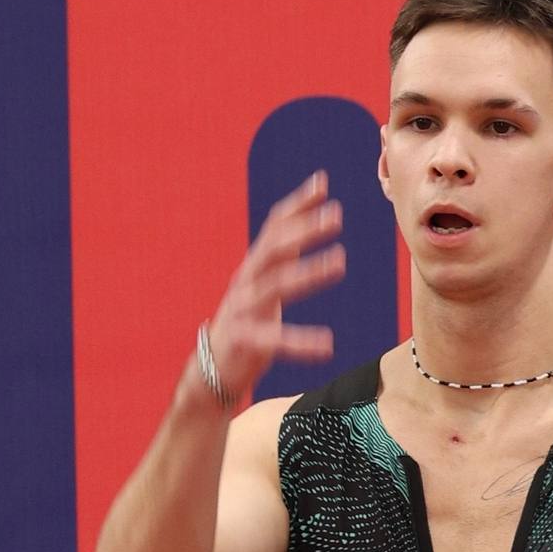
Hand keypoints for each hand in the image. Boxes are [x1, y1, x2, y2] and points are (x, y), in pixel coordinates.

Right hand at [204, 172, 345, 399]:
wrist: (212, 367)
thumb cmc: (246, 322)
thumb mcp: (263, 285)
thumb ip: (282, 258)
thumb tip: (307, 223)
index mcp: (253, 266)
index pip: (274, 226)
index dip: (296, 204)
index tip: (322, 184)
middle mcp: (245, 281)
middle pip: (274, 248)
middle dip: (305, 229)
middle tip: (336, 216)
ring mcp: (242, 309)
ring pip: (275, 285)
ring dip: (308, 272)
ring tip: (340, 262)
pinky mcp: (243, 341)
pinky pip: (275, 340)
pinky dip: (302, 342)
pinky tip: (327, 345)